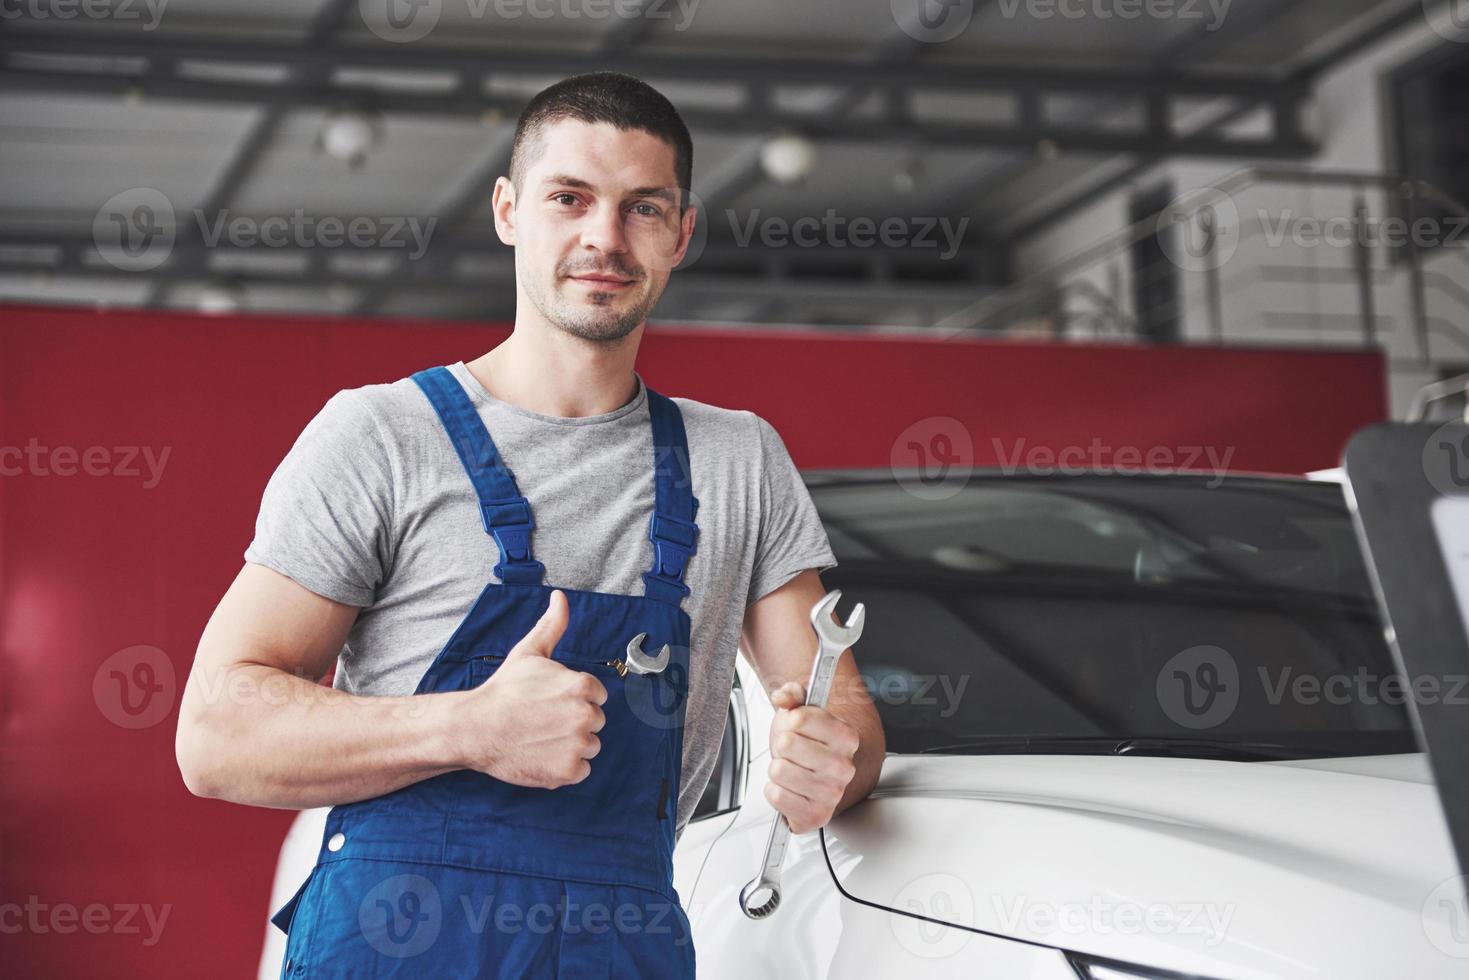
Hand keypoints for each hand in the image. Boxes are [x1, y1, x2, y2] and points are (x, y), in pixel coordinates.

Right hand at [450, 589, 606, 788]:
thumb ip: (552, 625)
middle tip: (543, 721)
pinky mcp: (568, 772)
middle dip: (574, 722)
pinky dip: (564, 768)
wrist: (475, 729)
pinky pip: (581, 771)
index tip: (550, 702)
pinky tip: (542, 756)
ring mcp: (577, 745)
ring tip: (541, 738)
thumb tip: (560, 596)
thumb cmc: (503, 690)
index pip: (596, 695)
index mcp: (582, 686)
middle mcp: (585, 715)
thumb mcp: (528, 652)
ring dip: (571, 746)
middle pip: (595, 721)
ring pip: (590, 746)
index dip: (573, 698)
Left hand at [765, 680, 859, 833]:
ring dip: (778, 769)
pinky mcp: (816, 816)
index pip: (800, 718)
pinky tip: (789, 788)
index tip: (796, 726)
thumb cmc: (809, 744)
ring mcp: (832, 793)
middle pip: (787, 744)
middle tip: (791, 752)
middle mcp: (843, 767)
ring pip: (779, 770)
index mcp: (846, 737)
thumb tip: (784, 696)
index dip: (790, 720)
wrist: (815, 775)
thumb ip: (792, 695)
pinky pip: (776, 796)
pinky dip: (775, 791)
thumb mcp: (800, 712)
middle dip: (782, 745)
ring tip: (790, 769)